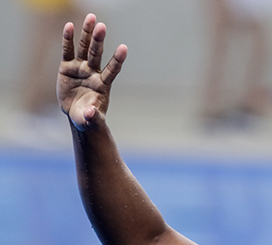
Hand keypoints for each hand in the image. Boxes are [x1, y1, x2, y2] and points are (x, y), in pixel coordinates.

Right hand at [57, 13, 126, 130]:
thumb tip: (91, 112)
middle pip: (97, 54)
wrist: (77, 114)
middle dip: (99, 41)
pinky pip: (68, 51)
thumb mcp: (90, 119)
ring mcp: (81, 68)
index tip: (124, 48)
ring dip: (86, 34)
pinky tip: (69, 26)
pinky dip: (68, 39)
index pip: (112, 70)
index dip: (117, 60)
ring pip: (84, 48)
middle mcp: (94, 73)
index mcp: (103, 85)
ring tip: (91, 18)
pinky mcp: (68, 67)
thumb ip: (92, 116)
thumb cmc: (88, 117)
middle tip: (102, 26)